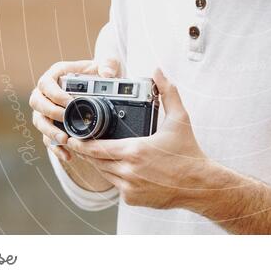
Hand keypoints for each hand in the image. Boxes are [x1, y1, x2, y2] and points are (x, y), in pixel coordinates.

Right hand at [29, 57, 120, 162]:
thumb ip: (109, 64)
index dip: (54, 93)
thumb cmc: (102, 70)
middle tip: (65, 119)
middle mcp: (47, 91)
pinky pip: (48, 137)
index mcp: (57, 74)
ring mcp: (47, 109)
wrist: (105, 84)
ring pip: (39, 121)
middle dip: (50, 112)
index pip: (46, 83)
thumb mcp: (109, 63)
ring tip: (65, 140)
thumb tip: (106, 74)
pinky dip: (56, 148)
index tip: (69, 102)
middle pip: (37, 102)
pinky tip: (68, 155)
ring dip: (49, 132)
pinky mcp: (53, 124)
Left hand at [65, 68, 209, 209]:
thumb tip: (159, 71)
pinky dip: (116, 177)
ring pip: (105, 174)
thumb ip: (168, 92)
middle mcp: (128, 171)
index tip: (72, 137)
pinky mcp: (133, 199)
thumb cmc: (188, 151)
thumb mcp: (179, 118)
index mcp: (134, 151)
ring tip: (97, 153)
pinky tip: (120, 168)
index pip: (96, 148)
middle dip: (88, 152)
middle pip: (96, 161)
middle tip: (80, 142)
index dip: (81, 143)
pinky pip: (116, 187)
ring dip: (100, 164)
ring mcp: (130, 188)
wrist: (199, 184)